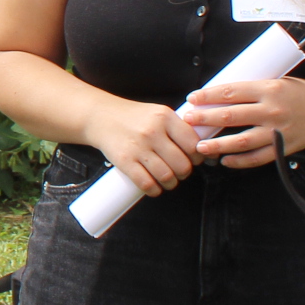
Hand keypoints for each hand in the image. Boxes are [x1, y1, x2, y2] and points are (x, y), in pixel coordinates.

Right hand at [87, 99, 204, 196]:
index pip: (193, 144)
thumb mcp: (158, 113)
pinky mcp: (124, 160)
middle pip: (182, 164)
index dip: (198, 156)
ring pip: (167, 176)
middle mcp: (152, 131)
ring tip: (168, 181)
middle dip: (184, 173)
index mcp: (165, 117)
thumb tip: (205, 151)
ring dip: (171, 184)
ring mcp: (138, 147)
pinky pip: (147, 183)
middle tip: (180, 171)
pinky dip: (154, 190)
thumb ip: (179, 128)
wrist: (99, 116)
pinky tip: (154, 187)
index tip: (194, 159)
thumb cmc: (133, 117)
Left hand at [179, 76, 304, 167]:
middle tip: (188, 120)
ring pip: (241, 141)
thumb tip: (219, 95)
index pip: (231, 92)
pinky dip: (239, 161)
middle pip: (231, 116)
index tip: (192, 99)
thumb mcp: (277, 81)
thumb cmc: (299, 93)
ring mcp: (277, 132)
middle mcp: (272, 110)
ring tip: (200, 146)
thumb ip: (252, 90)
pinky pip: (257, 158)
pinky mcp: (283, 149)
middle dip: (205, 118)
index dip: (208, 96)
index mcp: (269, 89)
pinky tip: (225, 161)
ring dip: (217, 145)